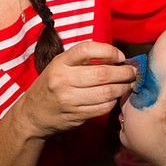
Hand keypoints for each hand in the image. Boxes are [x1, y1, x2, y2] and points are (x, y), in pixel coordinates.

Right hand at [13, 41, 136, 138]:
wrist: (31, 114)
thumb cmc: (50, 85)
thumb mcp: (58, 66)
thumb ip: (81, 60)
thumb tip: (115, 56)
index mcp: (59, 63)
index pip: (87, 50)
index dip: (108, 51)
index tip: (120, 56)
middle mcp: (63, 80)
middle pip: (102, 74)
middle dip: (123, 73)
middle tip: (133, 72)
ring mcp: (69, 100)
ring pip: (106, 93)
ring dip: (122, 88)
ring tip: (129, 85)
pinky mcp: (76, 116)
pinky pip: (102, 108)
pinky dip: (113, 102)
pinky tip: (115, 98)